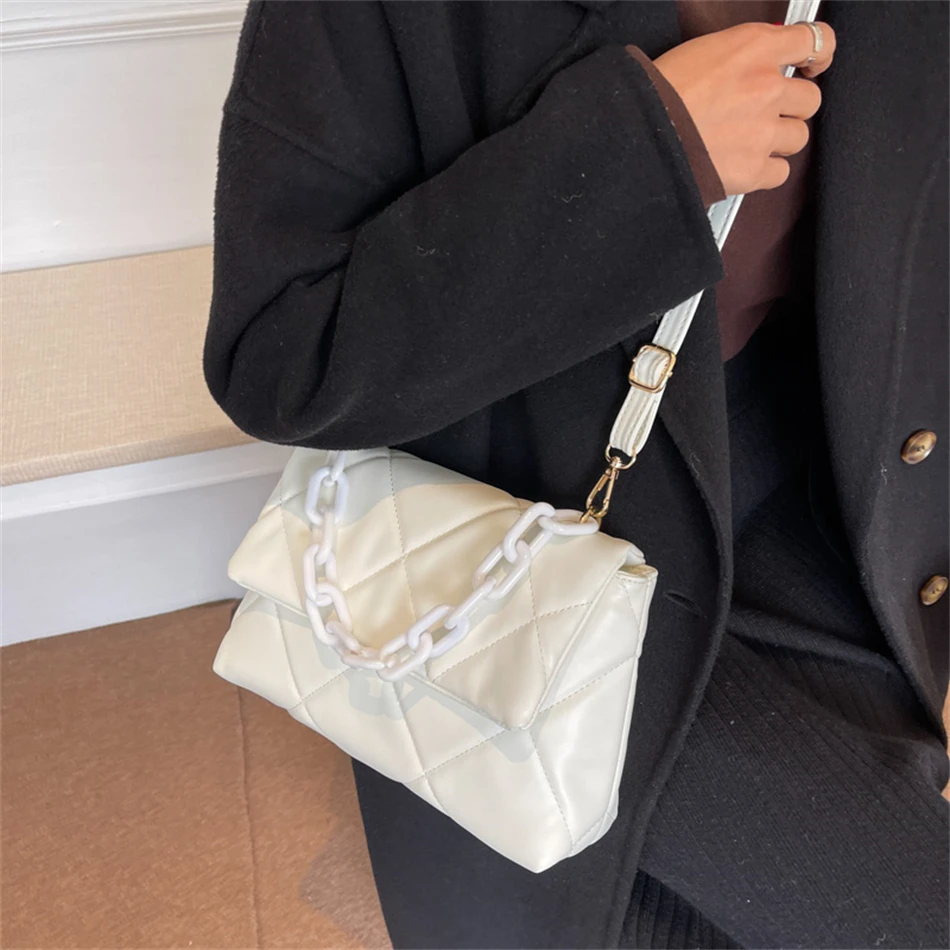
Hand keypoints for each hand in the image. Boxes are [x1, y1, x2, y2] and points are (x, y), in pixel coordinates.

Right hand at [648, 22, 835, 194]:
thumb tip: (764, 59)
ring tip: (747, 142)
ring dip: (778, 141)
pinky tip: (743, 164)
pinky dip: (765, 171)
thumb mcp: (703, 50)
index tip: (810, 66)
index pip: (815, 41)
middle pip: (809, 100)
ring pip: (797, 138)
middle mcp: (766, 88)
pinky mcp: (753, 169)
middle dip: (790, 108)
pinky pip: (780, 172)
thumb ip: (742, 54)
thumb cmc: (658, 94)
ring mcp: (763, 132)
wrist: (641, 136)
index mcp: (755, 49)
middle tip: (763, 114)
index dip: (817, 55)